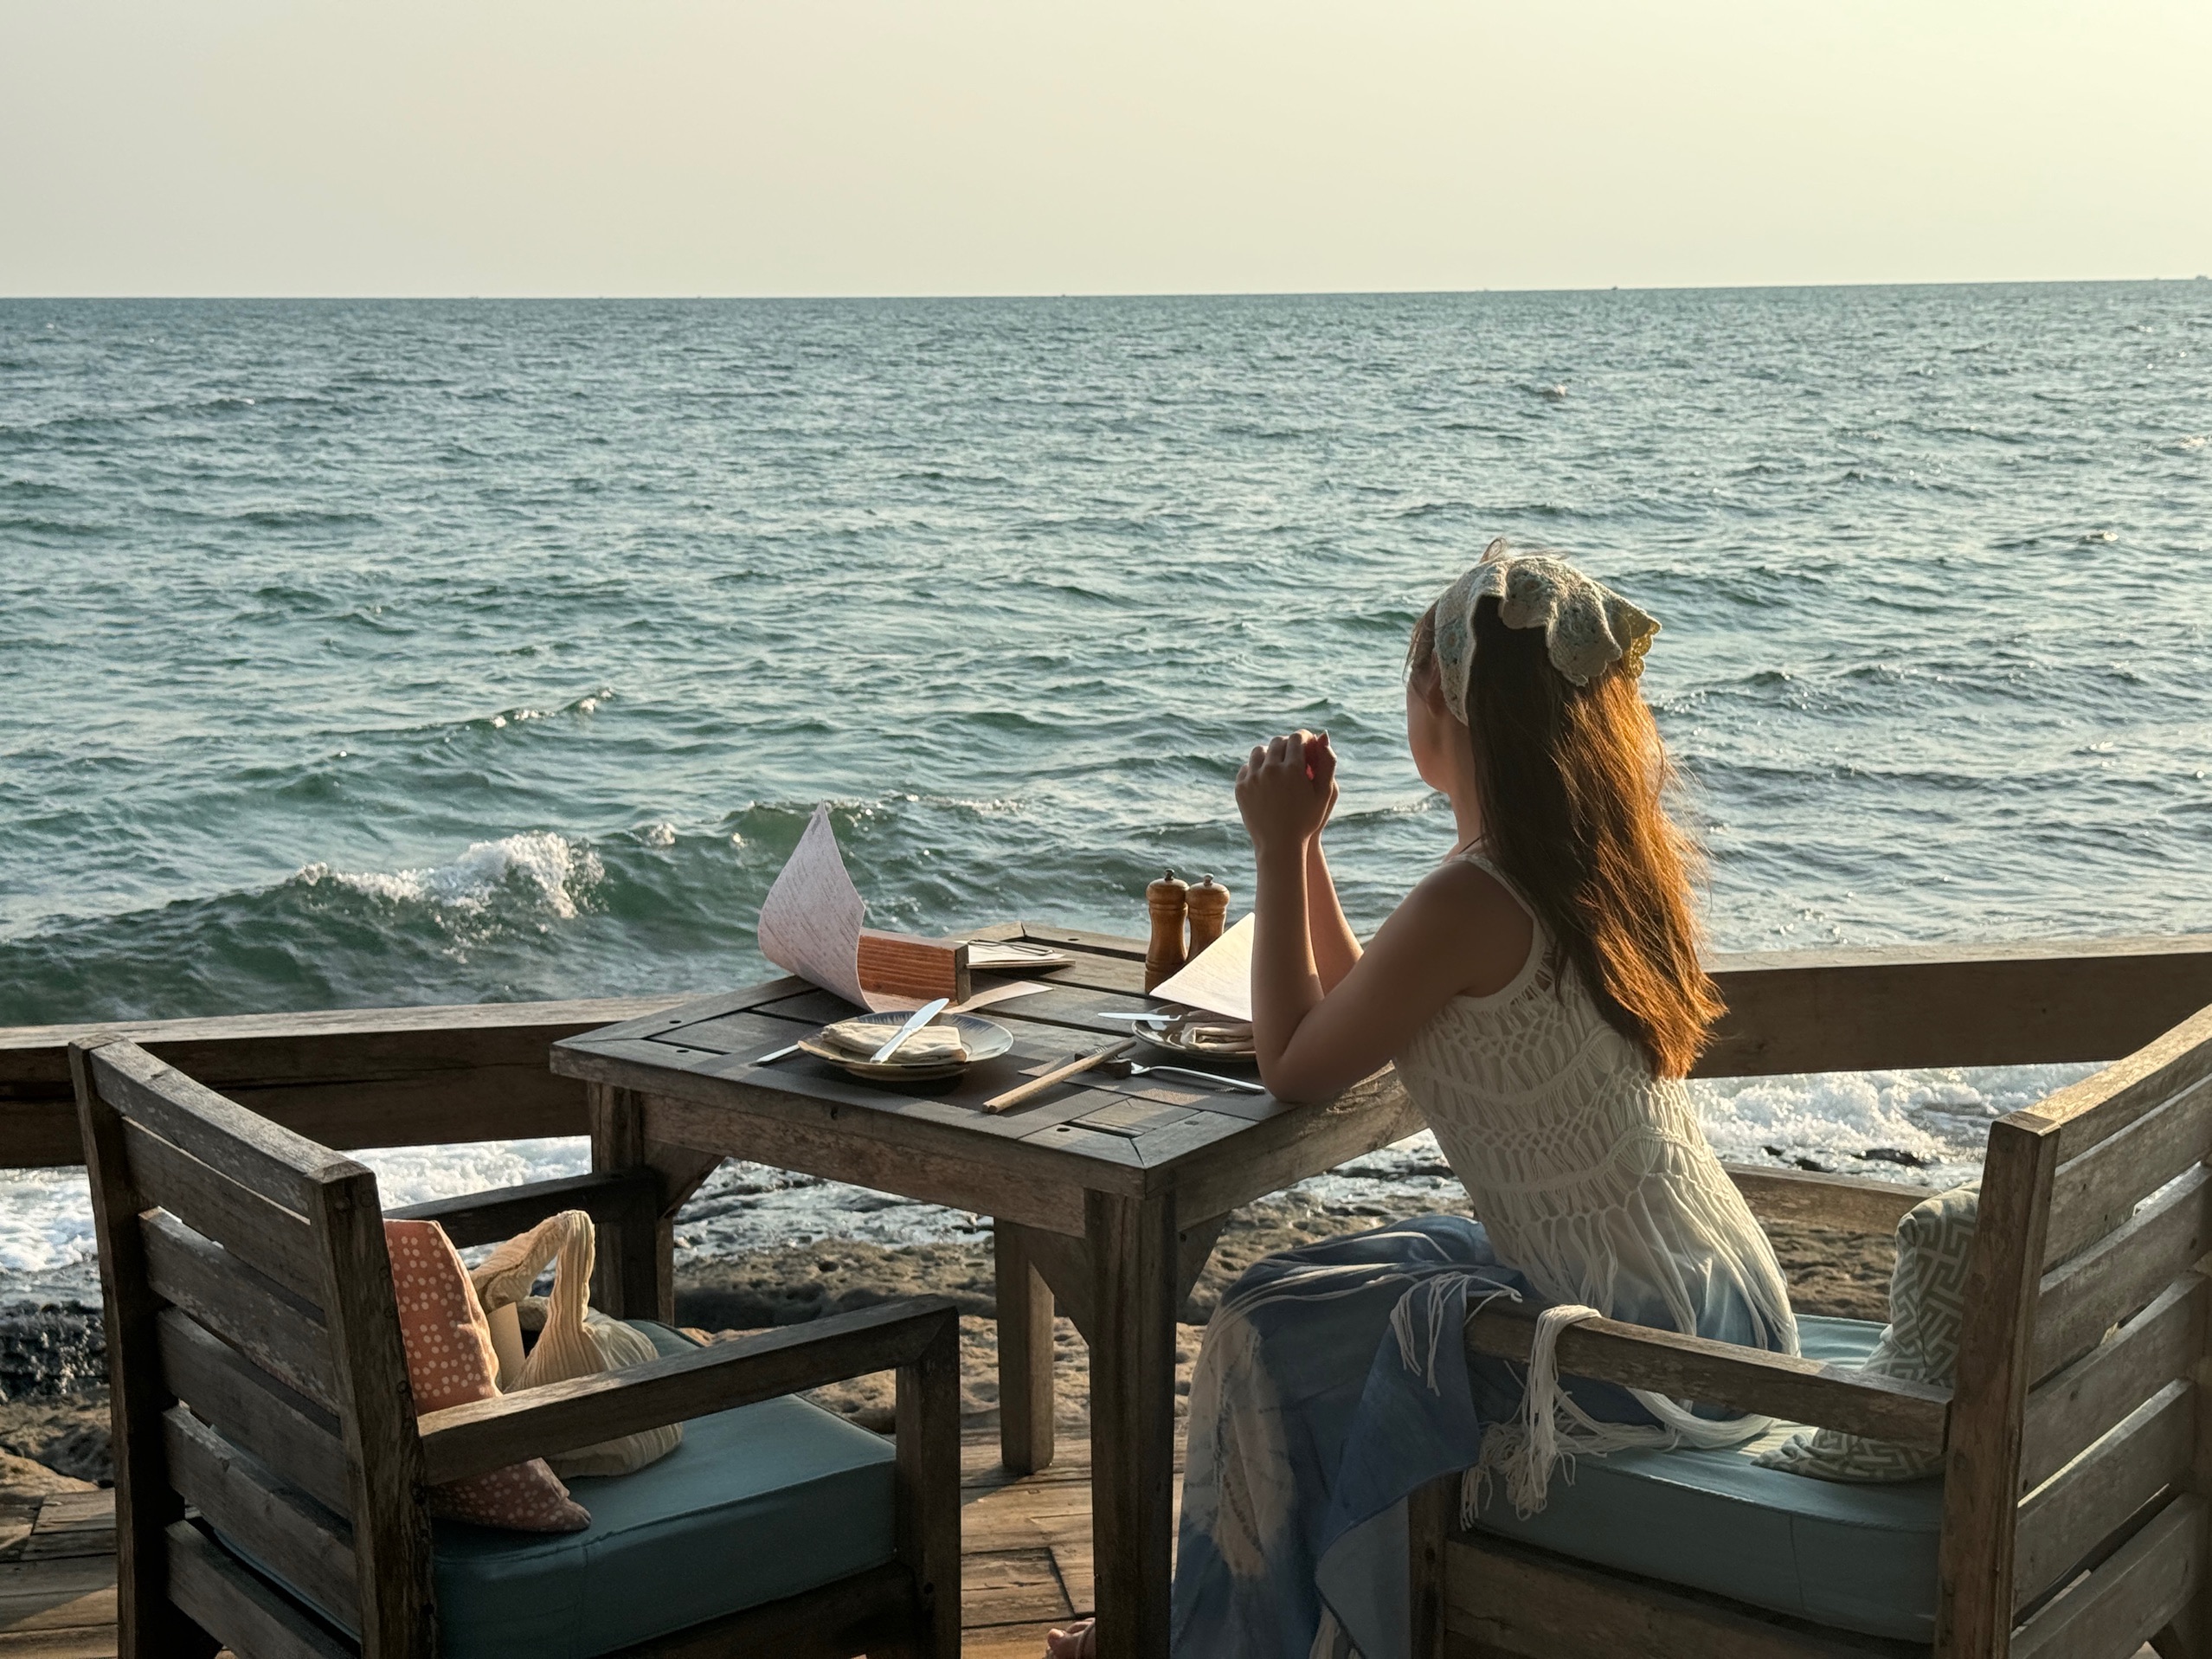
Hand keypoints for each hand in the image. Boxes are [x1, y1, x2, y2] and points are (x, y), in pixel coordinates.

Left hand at [1236, 729, 1335, 855]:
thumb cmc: (1307, 820)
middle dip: (1287, 744)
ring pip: (1259, 751)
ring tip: (1278, 763)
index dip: (1303, 738)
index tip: (1306, 744)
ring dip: (1270, 753)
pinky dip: (1256, 768)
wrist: (1280, 845)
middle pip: (1277, 742)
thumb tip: (1322, 735)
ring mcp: (1253, 778)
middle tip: (1293, 754)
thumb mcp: (1325, 793)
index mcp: (1293, 769)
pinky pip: (1247, 767)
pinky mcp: (1241, 787)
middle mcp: (1270, 770)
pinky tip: (1265, 777)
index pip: (1296, 738)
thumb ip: (1327, 762)